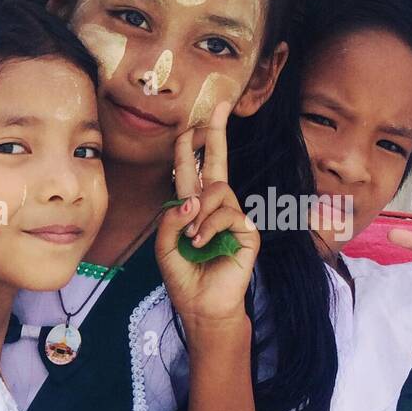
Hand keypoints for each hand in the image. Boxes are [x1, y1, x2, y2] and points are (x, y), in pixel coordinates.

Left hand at [157, 101, 259, 330]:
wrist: (201, 305)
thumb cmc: (184, 275)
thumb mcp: (164, 246)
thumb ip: (169, 220)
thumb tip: (190, 199)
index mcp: (193, 206)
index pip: (193, 169)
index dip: (193, 145)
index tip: (194, 122)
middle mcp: (215, 206)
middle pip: (216, 162)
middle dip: (217, 132)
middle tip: (221, 105)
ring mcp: (233, 216)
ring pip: (217, 191)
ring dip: (198, 213)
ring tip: (191, 238)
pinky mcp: (247, 230)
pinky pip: (227, 213)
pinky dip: (209, 227)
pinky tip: (201, 243)